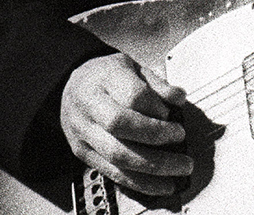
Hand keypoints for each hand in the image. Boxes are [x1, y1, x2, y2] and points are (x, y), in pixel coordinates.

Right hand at [60, 52, 192, 195]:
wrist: (72, 88)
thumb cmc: (106, 77)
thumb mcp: (133, 67)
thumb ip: (157, 84)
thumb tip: (178, 98)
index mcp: (104, 78)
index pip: (132, 95)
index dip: (156, 108)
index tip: (173, 116)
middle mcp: (89, 106)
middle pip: (120, 125)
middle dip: (157, 137)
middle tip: (181, 140)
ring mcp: (83, 132)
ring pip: (117, 155)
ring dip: (153, 167)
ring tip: (179, 168)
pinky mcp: (83, 154)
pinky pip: (112, 173)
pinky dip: (140, 183)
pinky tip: (160, 185)